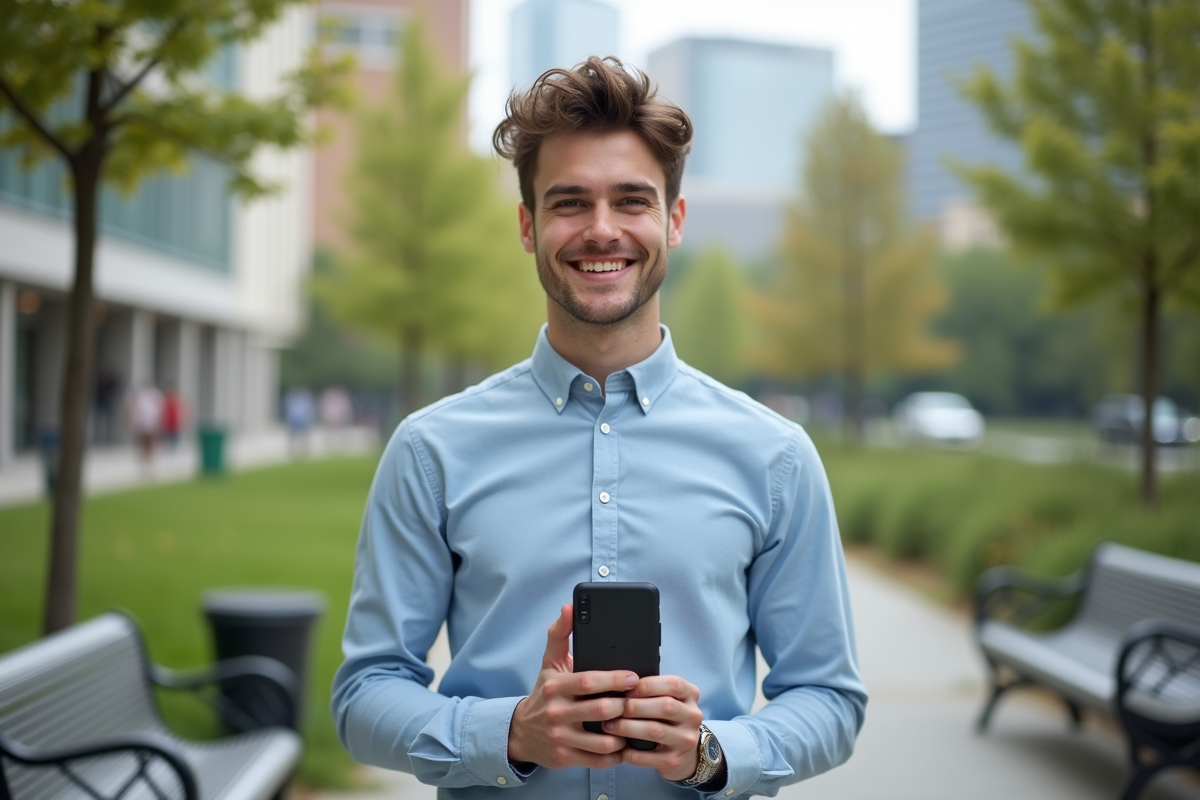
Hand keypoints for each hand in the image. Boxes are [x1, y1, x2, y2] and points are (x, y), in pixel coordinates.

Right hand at [507, 604, 639, 769]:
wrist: (521, 733)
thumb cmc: (544, 693)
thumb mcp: (550, 663)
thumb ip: (561, 634)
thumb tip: (569, 607)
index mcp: (556, 687)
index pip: (589, 681)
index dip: (615, 679)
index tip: (635, 677)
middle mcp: (557, 713)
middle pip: (601, 710)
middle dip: (625, 706)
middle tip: (641, 702)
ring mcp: (561, 737)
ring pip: (603, 739)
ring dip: (625, 733)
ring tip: (636, 723)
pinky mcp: (566, 758)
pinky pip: (599, 760)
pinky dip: (617, 754)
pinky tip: (625, 744)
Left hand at [603, 675, 704, 780]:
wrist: (684, 753)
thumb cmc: (668, 719)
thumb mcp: (668, 698)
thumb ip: (652, 690)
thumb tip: (620, 684)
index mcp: (690, 695)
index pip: (673, 684)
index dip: (648, 685)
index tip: (627, 689)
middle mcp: (692, 717)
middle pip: (665, 706)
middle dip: (635, 706)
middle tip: (613, 708)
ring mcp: (685, 740)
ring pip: (655, 730)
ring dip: (627, 727)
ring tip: (609, 725)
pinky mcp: (674, 761)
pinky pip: (648, 756)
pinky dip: (630, 751)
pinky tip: (618, 747)